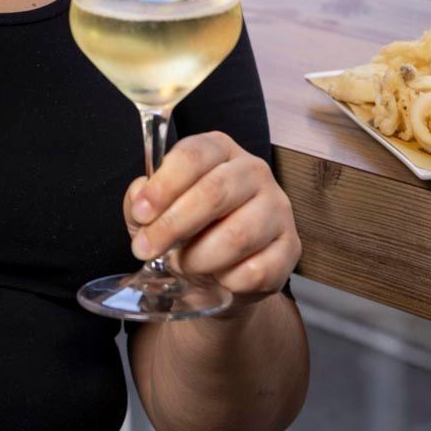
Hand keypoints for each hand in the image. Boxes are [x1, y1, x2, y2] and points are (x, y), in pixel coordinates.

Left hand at [122, 132, 300, 301]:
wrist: (223, 275)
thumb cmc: (189, 231)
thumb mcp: (157, 212)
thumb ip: (142, 201)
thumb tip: (139, 196)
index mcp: (220, 150)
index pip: (194, 155)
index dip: (163, 185)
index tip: (140, 213)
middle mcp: (254, 171)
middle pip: (215, 192)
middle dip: (172, 225)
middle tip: (145, 249)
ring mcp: (278, 208)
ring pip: (237, 236)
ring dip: (199, 258)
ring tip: (182, 265)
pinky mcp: (291, 248)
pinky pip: (256, 271)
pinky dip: (227, 281)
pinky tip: (218, 279)